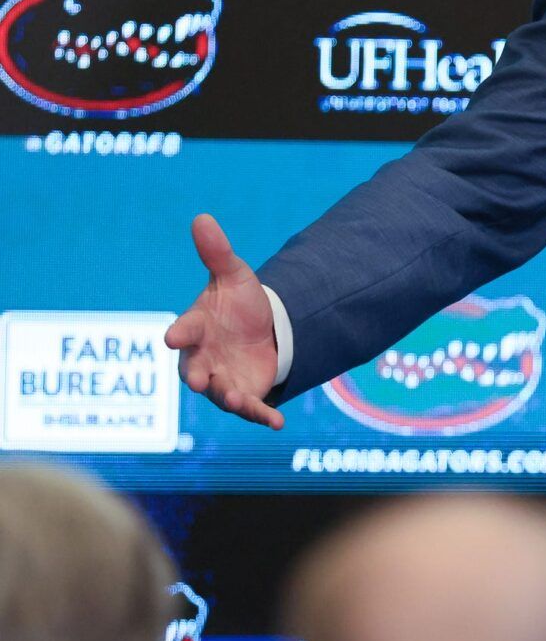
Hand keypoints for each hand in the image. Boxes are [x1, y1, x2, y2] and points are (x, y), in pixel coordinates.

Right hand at [164, 214, 284, 428]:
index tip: (172, 336)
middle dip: (196, 375)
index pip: (185, 330)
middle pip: (195, 369)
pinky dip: (262, 416)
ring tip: (237, 399)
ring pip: (220, 393)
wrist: (263, 329)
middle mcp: (204, 358)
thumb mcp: (234, 275)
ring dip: (228, 397)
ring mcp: (222, 379)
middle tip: (198, 380)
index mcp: (197, 328)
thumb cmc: (238, 302)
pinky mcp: (245, 394)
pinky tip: (278, 423)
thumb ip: (217, 253)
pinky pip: (252, 409)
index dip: (180, 333)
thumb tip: (202, 217)